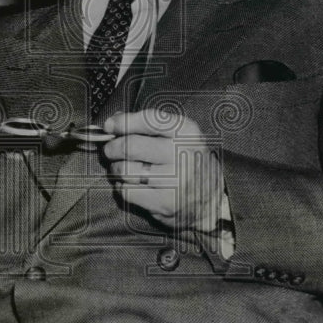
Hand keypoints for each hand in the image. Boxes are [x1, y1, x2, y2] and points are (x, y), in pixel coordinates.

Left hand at [102, 108, 222, 233]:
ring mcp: (174, 181)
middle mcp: (182, 154)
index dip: (123, 122)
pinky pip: (127, 191)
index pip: (148, 120)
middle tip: (110, 150)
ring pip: (125, 170)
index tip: (110, 126)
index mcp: (186, 132)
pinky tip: (130, 183)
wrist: (213, 198)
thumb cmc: (190, 162)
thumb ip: (149, 125)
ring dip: (116, 168)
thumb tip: (114, 123)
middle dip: (112, 147)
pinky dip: (122, 186)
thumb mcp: (180, 136)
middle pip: (131, 146)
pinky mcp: (164, 203)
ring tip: (121, 167)